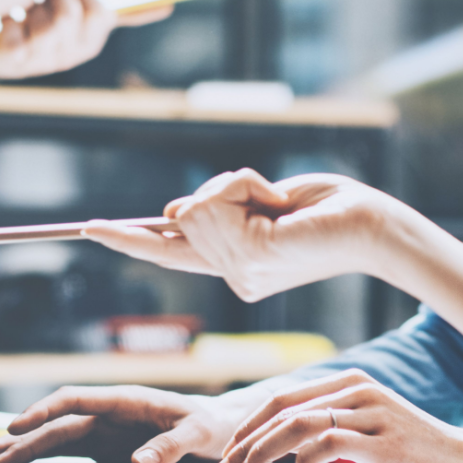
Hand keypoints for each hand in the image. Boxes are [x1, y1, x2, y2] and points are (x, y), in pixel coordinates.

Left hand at [0, 0, 168, 78]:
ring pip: (48, 23)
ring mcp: (42, 62)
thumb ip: (112, 7)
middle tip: (43, 1)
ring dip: (32, 6)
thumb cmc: (34, 24)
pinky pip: (18, 32)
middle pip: (74, 13)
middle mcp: (69, 56)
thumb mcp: (75, 10)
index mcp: (89, 42)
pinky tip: (5, 21)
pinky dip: (9, 20)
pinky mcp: (12, 62)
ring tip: (24, 11)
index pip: (102, 13)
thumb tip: (168, 7)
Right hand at [0, 385, 255, 462]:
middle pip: (57, 423)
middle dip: (23, 438)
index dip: (44, 411)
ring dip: (24, 448)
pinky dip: (42, 460)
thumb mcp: (198, 434)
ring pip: (56, 438)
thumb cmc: (211, 426)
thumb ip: (170, 446)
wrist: (221, 429)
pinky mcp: (105, 451)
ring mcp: (104, 432)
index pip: (76, 400)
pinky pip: (68, 454)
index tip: (18, 425)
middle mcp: (108, 414)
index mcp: (126, 400)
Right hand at [83, 169, 413, 301]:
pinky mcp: (248, 257)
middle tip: (273, 198)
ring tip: (279, 202)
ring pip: (194, 207)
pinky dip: (243, 184)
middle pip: (182, 216)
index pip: (169, 253)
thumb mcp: (265, 201)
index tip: (89, 228)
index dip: (128, 238)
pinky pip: (214, 203)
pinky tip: (276, 202)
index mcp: (236, 266)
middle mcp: (233, 277)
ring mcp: (238, 273)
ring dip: (236, 185)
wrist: (372, 225)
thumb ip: (220, 208)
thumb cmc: (330, 209)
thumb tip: (173, 212)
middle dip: (222, 188)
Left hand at [214, 370, 462, 462]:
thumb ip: (331, 434)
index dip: (249, 425)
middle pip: (282, 409)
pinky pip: (327, 444)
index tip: (228, 454)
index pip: (284, 398)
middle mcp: (359, 390)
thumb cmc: (417, 458)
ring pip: (297, 425)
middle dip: (244, 441)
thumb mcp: (369, 435)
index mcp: (352, 384)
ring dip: (260, 453)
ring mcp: (371, 412)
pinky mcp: (383, 440)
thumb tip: (289, 455)